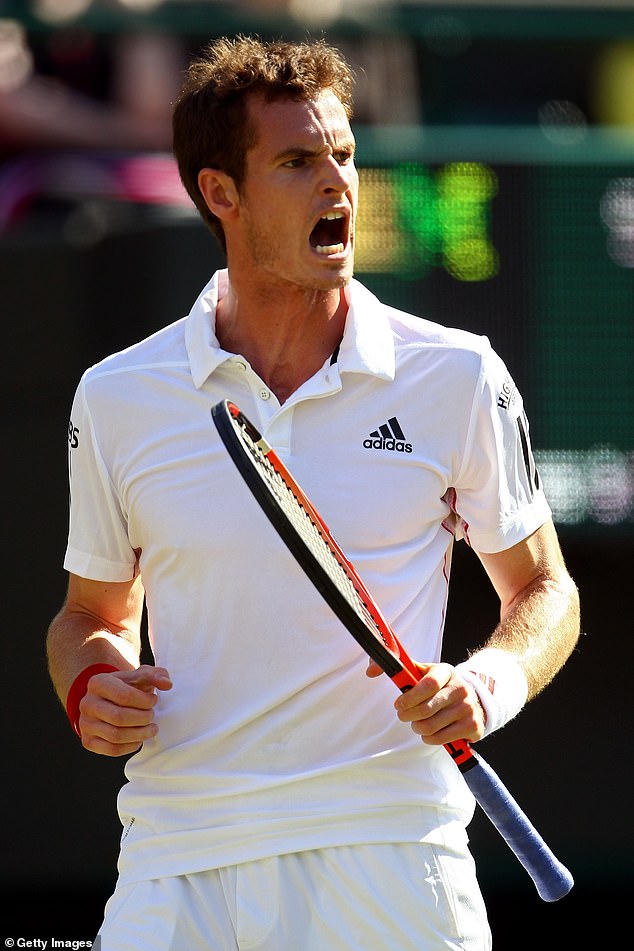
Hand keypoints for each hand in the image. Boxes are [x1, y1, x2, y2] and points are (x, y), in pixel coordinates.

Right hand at [78, 665, 172, 756]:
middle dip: (143, 718)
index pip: (124, 696)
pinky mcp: (88, 741)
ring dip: (140, 734)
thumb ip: (156, 675)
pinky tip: (139, 738)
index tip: (154, 700)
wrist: (108, 700)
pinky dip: (130, 746)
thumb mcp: (140, 675)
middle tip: (152, 716)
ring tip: (151, 728)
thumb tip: (167, 684)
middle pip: (119, 717)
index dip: (144, 701)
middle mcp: (87, 703)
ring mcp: (85, 724)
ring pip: (116, 736)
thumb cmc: (128, 686)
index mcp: (98, 682)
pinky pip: (112, 749)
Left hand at [367, 660, 484, 744]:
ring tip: (418, 722)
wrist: (473, 700)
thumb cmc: (439, 686)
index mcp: (446, 671)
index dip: (410, 697)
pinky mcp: (472, 726)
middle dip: (408, 716)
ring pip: (430, 726)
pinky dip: (429, 738)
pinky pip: (440, 739)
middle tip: (404, 715)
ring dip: (417, 728)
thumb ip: (397, 669)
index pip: (429, 684)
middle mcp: (460, 688)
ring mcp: (468, 708)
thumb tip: (370, 671)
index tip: (399, 704)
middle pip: (426, 710)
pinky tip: (431, 731)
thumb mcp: (422, 672)